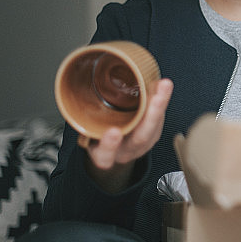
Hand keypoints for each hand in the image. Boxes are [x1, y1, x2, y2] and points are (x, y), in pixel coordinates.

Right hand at [84, 78, 172, 192]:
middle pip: (140, 138)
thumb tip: (75, 89)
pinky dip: (162, 100)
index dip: (110, 144)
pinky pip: (160, 118)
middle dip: (150, 117)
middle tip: (156, 98)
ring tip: (164, 85)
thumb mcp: (84, 136)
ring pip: (154, 126)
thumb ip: (82, 122)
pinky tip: (162, 85)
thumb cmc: (97, 138)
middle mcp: (126, 151)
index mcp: (105, 156)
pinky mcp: (152, 133)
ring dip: (161, 104)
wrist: (114, 152)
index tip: (113, 132)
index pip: (105, 154)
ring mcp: (142, 143)